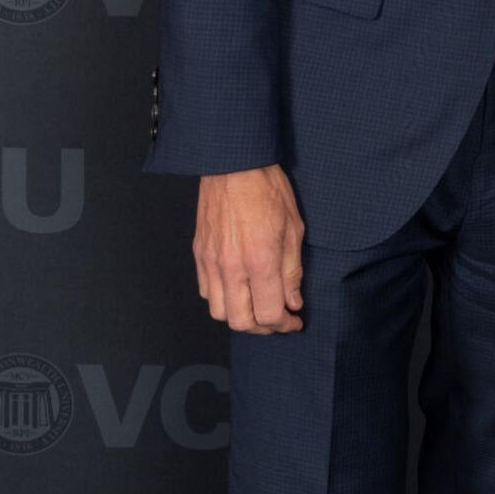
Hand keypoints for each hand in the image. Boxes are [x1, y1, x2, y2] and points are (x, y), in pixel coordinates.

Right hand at [195, 165, 305, 333]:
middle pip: (241, 322)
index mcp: (260, 261)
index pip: (269, 314)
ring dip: (240, 317)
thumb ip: (292, 271)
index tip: (294, 322)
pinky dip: (222, 300)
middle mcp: (232, 267)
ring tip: (258, 308)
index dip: (285, 325)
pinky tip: (238, 290)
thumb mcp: (294, 228)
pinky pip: (206, 292)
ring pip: (220, 312)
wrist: (233, 165)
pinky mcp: (199, 255)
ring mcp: (212, 263)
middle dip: (262, 329)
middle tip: (278, 321)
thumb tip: (293, 301)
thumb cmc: (268, 190)